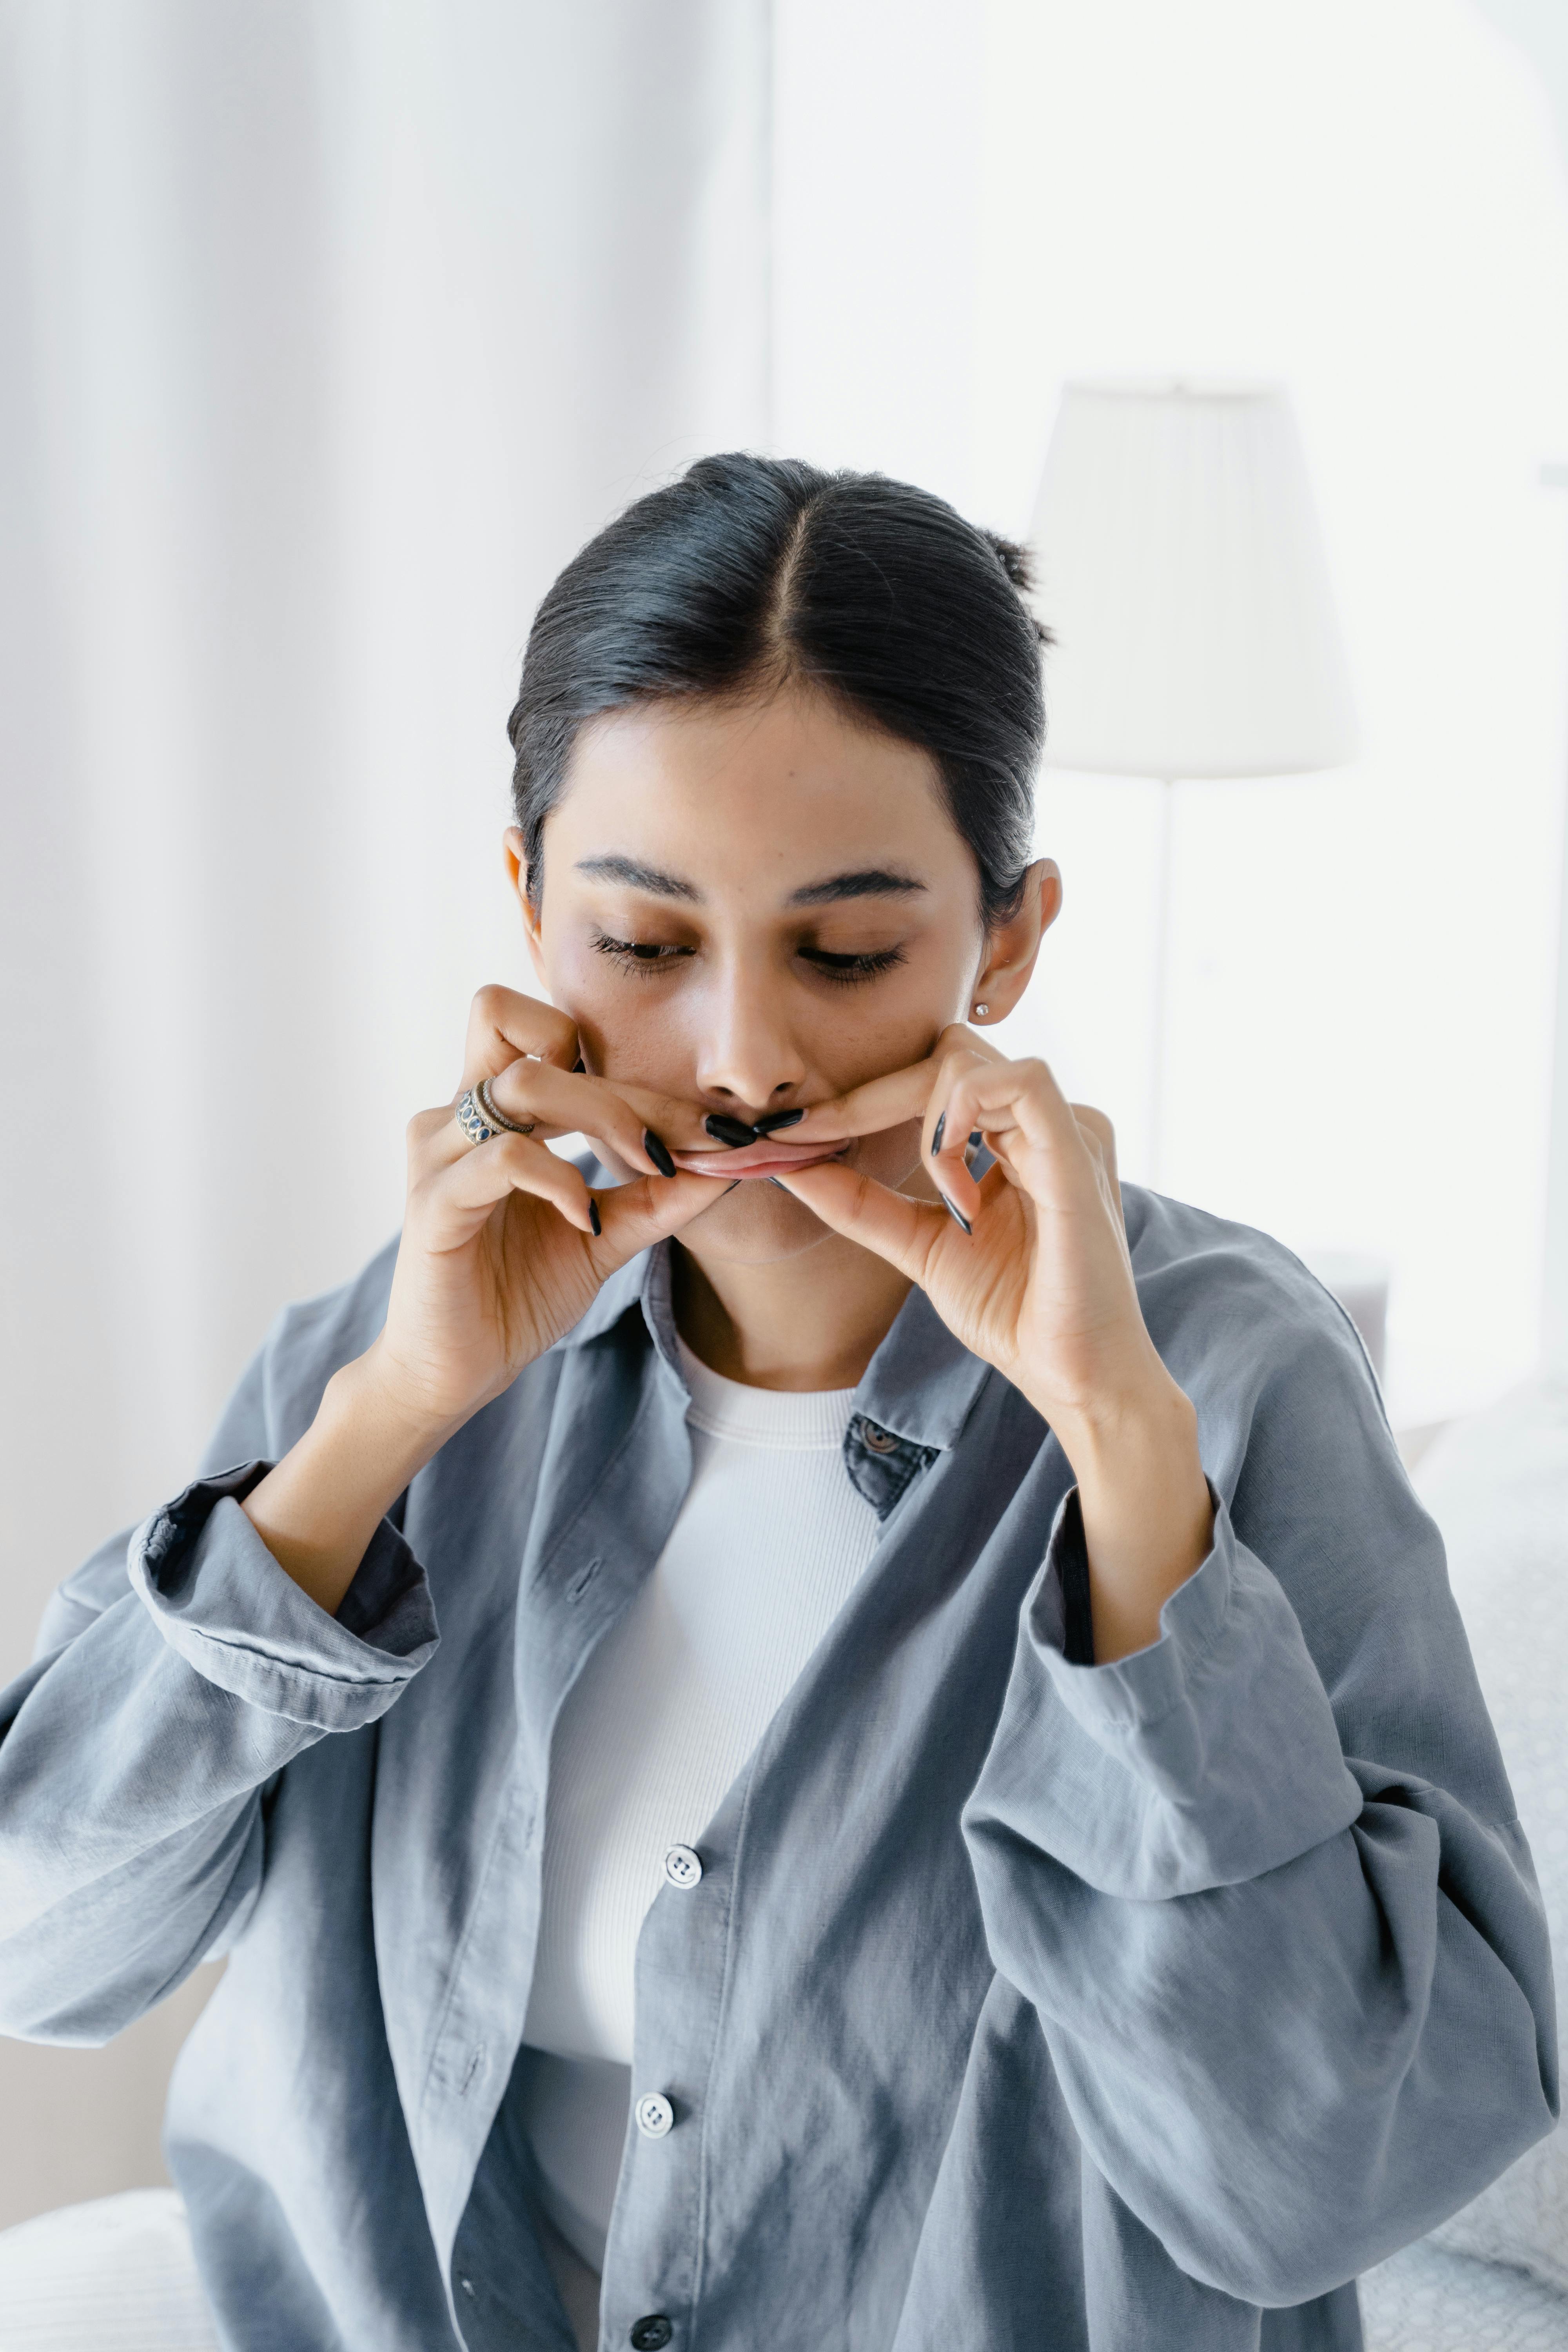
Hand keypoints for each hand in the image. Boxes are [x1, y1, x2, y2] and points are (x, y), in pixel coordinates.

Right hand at [243, 986, 726, 1615]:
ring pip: (523, 1081)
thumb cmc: (518, 1294)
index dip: (637, 1066)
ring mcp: (439, 1153)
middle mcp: (458, 1114)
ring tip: (647, 1168)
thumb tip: (731, 1160)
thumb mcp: (606, 1235)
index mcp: (494, 1109)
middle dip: (631, 1085)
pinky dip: (561, 1179)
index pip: (558, 1032)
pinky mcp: (433, 1202)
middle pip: (537, 1030)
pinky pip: (504, 1156)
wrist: (458, 1370)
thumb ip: (657, 1195)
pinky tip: (588, 1219)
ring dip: (603, 1115)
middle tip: (691, 1138)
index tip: (705, 1125)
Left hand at [774, 1028, 1212, 1658]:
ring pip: (968, 1058)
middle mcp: (1043, 1120)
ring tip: (945, 1202)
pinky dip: (965, 1122)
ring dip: (925, 1126)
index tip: (792, 1130)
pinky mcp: (1079, 1149)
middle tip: (811, 1137)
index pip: (930, 1075)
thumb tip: (785, 1164)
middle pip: (943, 1053)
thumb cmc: (1012, 1312)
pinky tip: (961, 1192)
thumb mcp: (918, 1245)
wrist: (1069, 1374)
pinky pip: (1020, 1081)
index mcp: (1013, 1135)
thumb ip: (859, 1202)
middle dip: (868, 1096)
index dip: (860, 1097)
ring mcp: (1066, 1129)